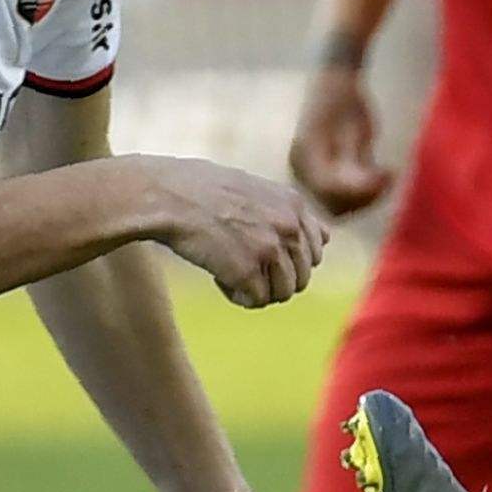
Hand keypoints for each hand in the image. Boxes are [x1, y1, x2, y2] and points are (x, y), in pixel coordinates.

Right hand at [146, 157, 326, 308]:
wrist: (165, 196)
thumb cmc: (201, 192)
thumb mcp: (254, 190)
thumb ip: (290, 213)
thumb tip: (326, 238)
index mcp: (294, 205)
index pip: (316, 250)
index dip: (288, 261)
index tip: (259, 255)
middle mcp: (290, 226)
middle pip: (301, 278)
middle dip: (274, 280)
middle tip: (242, 267)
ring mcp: (271, 249)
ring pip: (283, 294)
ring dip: (257, 290)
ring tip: (230, 272)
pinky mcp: (248, 271)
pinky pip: (257, 301)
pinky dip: (237, 296)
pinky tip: (218, 278)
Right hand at [287, 67, 394, 215]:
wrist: (337, 79)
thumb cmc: (344, 95)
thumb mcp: (354, 125)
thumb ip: (357, 156)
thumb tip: (366, 184)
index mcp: (306, 155)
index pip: (328, 188)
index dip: (360, 190)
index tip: (387, 175)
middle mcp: (306, 169)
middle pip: (334, 203)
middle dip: (365, 197)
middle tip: (390, 176)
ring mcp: (315, 173)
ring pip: (342, 204)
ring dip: (368, 198)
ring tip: (389, 175)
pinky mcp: (330, 173)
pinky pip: (348, 195)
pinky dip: (369, 191)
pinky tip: (386, 172)